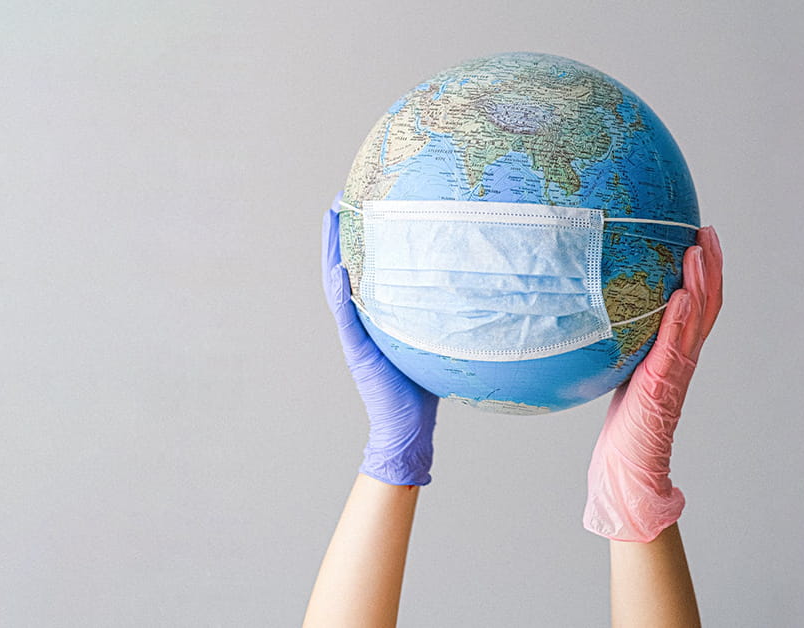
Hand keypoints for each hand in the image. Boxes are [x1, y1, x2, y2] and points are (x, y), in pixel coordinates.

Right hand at [321, 196, 438, 485]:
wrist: (407, 428)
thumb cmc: (425, 387)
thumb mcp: (433, 340)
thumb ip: (439, 315)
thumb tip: (473, 286)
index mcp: (375, 316)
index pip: (365, 269)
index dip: (359, 237)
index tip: (363, 201)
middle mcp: (360, 321)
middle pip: (344, 267)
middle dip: (339, 232)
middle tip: (340, 196)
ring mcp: (356, 335)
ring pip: (338, 285)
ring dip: (331, 251)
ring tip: (330, 218)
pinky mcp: (359, 352)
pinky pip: (348, 317)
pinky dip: (340, 292)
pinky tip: (340, 268)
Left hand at [583, 225, 722, 541]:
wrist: (628, 472)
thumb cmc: (623, 429)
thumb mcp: (618, 375)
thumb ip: (619, 347)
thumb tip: (590, 314)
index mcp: (672, 355)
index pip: (696, 306)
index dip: (704, 273)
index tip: (701, 237)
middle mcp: (680, 360)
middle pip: (706, 306)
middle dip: (710, 267)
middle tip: (707, 232)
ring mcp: (674, 373)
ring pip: (696, 322)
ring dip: (702, 284)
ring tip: (699, 251)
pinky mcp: (660, 388)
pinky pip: (673, 348)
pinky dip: (681, 321)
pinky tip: (682, 296)